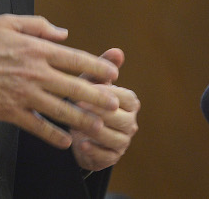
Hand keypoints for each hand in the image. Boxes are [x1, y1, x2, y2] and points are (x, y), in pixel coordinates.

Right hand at [0, 14, 119, 148]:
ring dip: (83, 119)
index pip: (74, 58)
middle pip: (74, 86)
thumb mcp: (7, 22)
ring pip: (61, 110)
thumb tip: (63, 33)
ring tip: (99, 126)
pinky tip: (65, 141)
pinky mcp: (12, 113)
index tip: (112, 73)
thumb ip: (38, 24)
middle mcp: (35, 72)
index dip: (96, 67)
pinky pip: (38, 127)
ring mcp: (24, 95)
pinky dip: (53, 135)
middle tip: (115, 104)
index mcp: (36, 49)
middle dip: (98, 96)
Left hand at [71, 48, 139, 171]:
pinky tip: (81, 143)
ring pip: (114, 138)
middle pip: (121, 119)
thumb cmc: (86, 98)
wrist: (77, 128)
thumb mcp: (91, 82)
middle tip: (79, 103)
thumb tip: (118, 51)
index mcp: (130, 102)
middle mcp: (131, 122)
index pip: (124, 97)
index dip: (107, 93)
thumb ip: (103, 67)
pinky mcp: (112, 157)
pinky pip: (106, 156)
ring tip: (77, 122)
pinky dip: (94, 150)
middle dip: (100, 111)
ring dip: (95, 131)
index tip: (88, 88)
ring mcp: (123, 141)